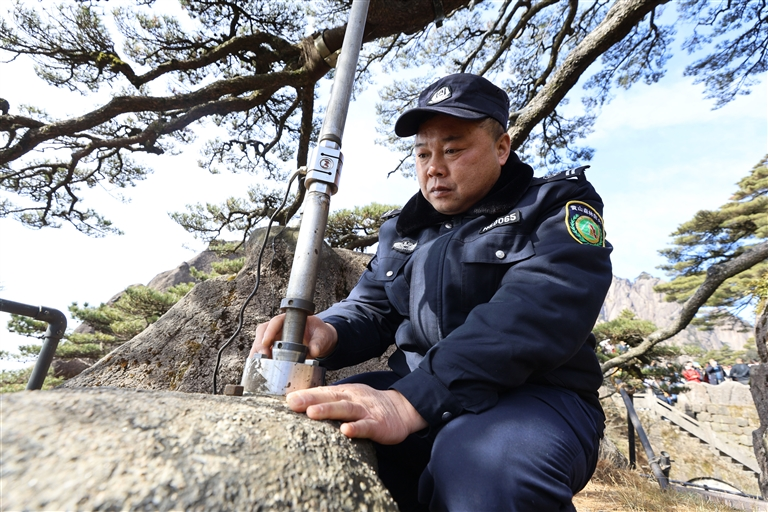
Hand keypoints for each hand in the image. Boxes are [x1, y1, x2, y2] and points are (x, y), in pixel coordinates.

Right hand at [250, 314, 337, 358]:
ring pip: (260, 341)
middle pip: (263, 331)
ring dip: (257, 352)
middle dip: (260, 343)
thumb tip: (313, 350)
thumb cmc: (320, 334)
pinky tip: (259, 366)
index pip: (276, 321)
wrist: (321, 341)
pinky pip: (263, 351)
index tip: (267, 341)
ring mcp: (275, 337)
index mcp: (290, 319)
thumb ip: (319, 342)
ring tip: (258, 363)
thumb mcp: (322, 336)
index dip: (269, 331)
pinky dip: (259, 358)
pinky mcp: (274, 348)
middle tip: (262, 356)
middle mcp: (280, 327)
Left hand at [286, 384, 427, 444]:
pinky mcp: (378, 425)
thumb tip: (300, 403)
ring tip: (312, 413)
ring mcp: (366, 411)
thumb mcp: (348, 398)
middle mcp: (353, 399)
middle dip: (311, 399)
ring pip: (346, 409)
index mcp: (345, 393)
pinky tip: (345, 431)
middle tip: (293, 403)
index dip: (306, 394)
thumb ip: (328, 400)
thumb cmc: (369, 406)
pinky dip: (356, 428)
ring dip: (329, 410)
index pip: (323, 392)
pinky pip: (366, 426)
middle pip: (331, 398)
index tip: (288, 399)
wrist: (401, 409)